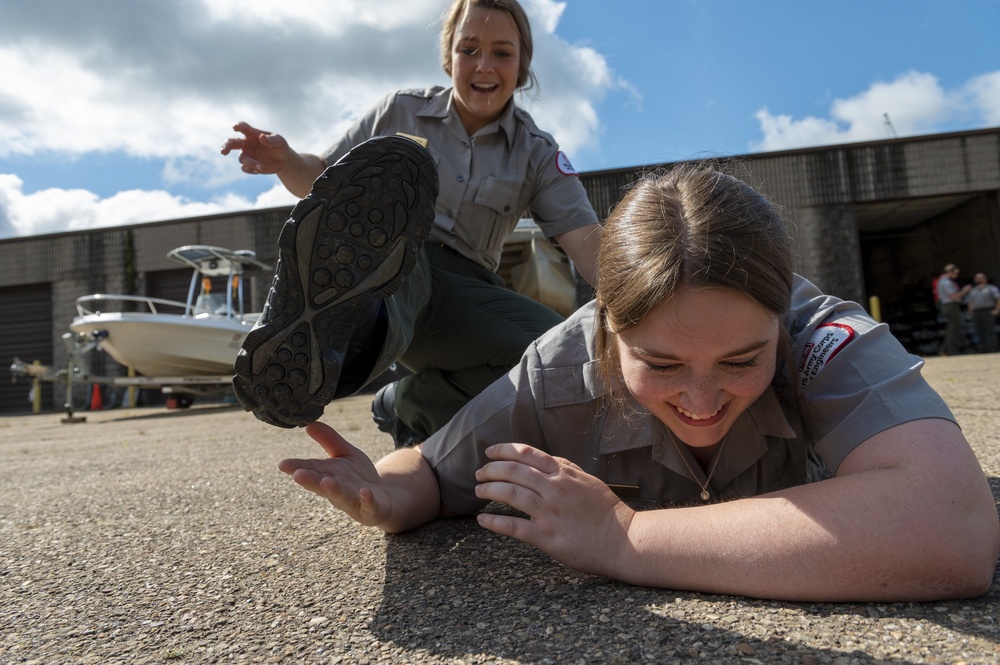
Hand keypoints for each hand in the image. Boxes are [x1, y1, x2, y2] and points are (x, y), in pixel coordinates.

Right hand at [220, 121, 291, 174]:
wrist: (283, 161)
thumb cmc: (280, 147)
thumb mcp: (280, 141)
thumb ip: (272, 139)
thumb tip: (262, 137)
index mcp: (252, 134)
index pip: (243, 128)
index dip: (238, 126)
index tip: (235, 127)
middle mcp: (246, 144)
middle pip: (231, 143)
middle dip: (226, 146)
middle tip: (224, 151)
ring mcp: (247, 155)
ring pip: (242, 159)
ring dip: (250, 163)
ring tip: (260, 166)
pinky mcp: (249, 166)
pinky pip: (245, 168)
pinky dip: (250, 170)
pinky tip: (259, 170)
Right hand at [278, 422, 392, 527]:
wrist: (383, 499)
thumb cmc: (358, 477)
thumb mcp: (345, 454)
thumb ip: (329, 440)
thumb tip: (309, 423)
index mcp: (328, 475)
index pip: (311, 469)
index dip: (297, 467)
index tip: (282, 464)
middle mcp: (337, 489)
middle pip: (321, 485)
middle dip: (310, 481)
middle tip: (297, 475)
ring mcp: (353, 501)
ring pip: (342, 496)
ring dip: (334, 490)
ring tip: (326, 482)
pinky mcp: (371, 509)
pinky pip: (369, 505)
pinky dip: (367, 500)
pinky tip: (365, 492)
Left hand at [474, 443, 633, 576]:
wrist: (624, 539)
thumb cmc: (607, 510)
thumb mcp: (586, 479)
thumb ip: (564, 468)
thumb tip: (544, 460)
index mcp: (564, 473)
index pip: (527, 454)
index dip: (504, 450)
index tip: (489, 452)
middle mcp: (554, 488)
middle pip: (513, 471)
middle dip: (491, 469)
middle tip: (479, 474)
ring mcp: (549, 512)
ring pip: (510, 493)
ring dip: (489, 490)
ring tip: (478, 491)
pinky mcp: (546, 536)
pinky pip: (514, 526)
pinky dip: (495, 522)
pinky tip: (483, 519)